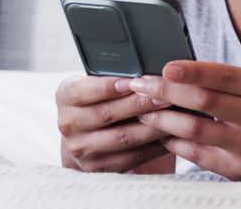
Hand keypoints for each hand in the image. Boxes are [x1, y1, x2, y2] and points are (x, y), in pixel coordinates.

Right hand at [55, 75, 172, 172]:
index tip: (132, 82)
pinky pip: (133, 156)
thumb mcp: (100, 81)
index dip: (107, 87)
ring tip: (174, 113)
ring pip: (123, 137)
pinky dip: (155, 145)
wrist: (91, 135)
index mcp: (66, 96)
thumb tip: (148, 72)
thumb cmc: (104, 98)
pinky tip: (172, 133)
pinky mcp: (99, 167)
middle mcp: (69, 124)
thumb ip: (116, 75)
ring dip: (152, 125)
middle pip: (107, 114)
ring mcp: (81, 149)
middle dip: (140, 103)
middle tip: (166, 95)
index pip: (81, 92)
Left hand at [131, 61, 240, 180]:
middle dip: (166, 92)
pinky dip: (174, 142)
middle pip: (204, 100)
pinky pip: (196, 154)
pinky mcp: (236, 168)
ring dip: (163, 119)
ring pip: (195, 129)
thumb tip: (173, 72)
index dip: (193, 71)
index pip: (223, 75)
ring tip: (143, 112)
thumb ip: (223, 82)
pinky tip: (162, 134)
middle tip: (140, 85)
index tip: (165, 67)